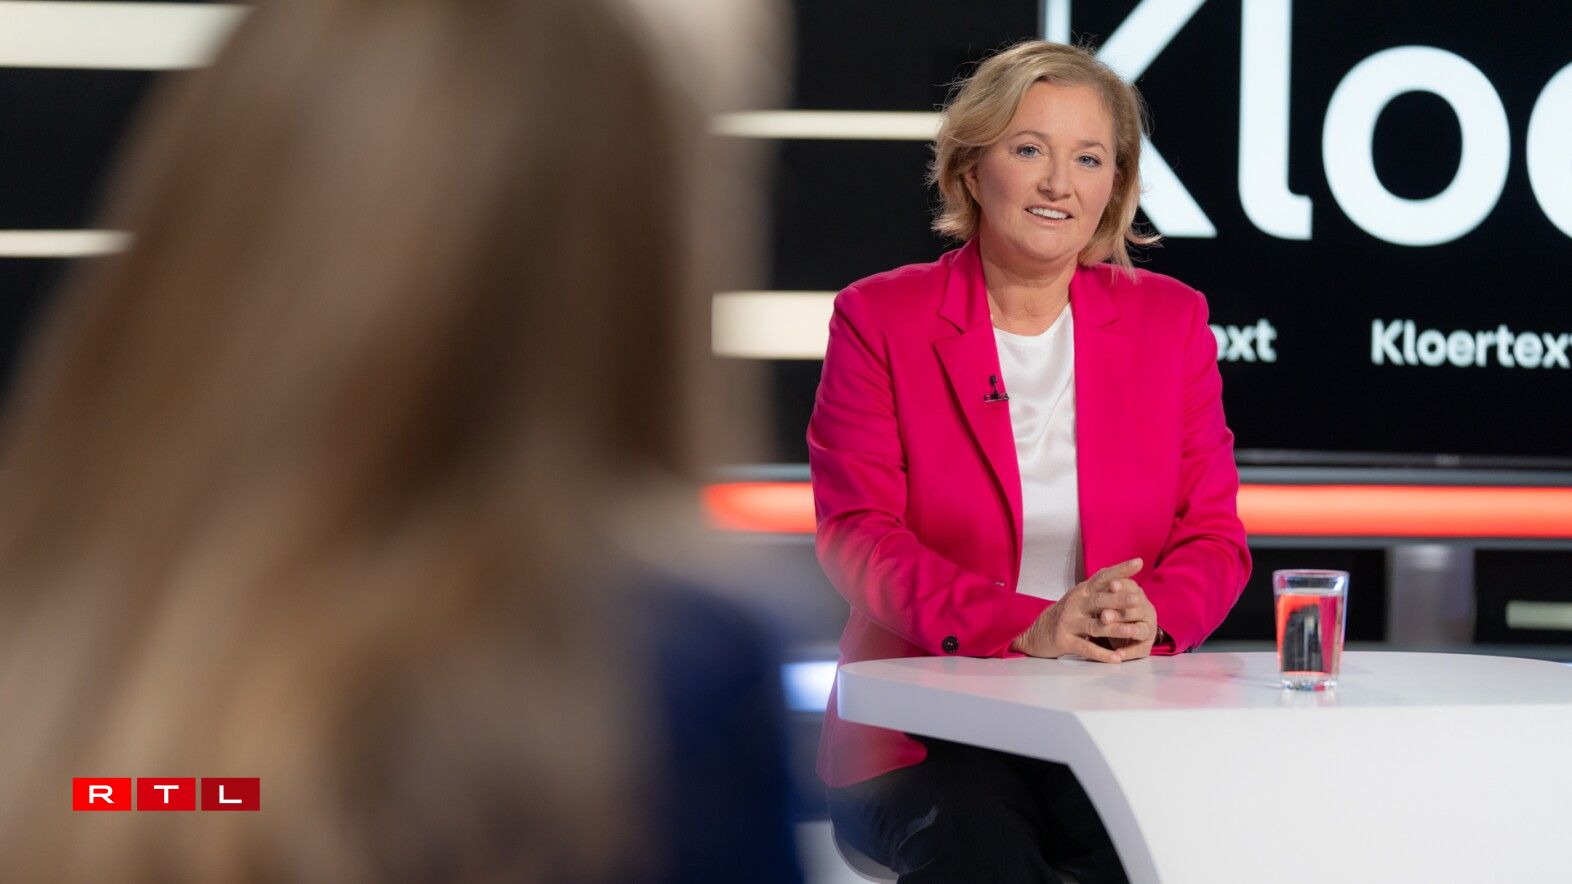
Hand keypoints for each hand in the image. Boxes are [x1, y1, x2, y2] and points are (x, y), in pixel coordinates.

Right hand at [1012, 558, 1147, 662]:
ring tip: (1133, 631)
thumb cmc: (1066, 615)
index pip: (1102, 577)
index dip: (1120, 570)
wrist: (1036, 632)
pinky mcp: (1064, 641)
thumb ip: (1097, 589)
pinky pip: (1085, 648)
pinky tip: (1117, 658)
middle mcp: (1074, 603)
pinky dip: (1102, 654)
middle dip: (1119, 600)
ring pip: (1095, 625)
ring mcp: (1068, 622)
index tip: (1139, 563)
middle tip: (1138, 600)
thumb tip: (1118, 575)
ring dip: (1115, 629)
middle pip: (1099, 600)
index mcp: (1081, 591)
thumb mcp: (1079, 598)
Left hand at [1089, 571, 1158, 660]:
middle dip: (1119, 611)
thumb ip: (1107, 589)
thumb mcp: (1109, 597)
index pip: (1132, 588)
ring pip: (1140, 630)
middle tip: (1104, 615)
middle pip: (1135, 610)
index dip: (1122, 586)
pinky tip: (1117, 655)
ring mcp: (1148, 629)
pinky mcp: (1145, 647)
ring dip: (1126, 631)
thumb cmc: (1113, 609)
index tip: (1111, 585)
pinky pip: (1138, 650)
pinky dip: (1128, 652)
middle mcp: (1146, 611)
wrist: (1122, 631)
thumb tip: (1106, 581)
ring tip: (1117, 633)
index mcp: (1137, 594)